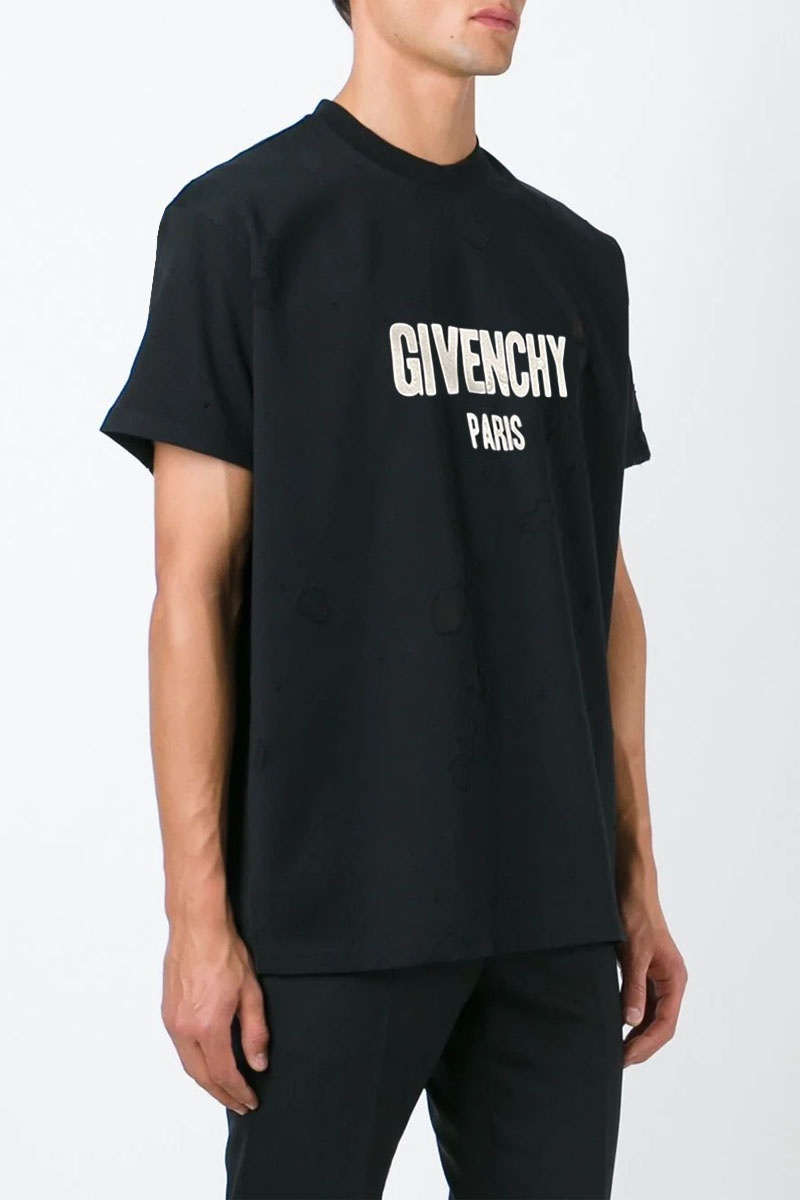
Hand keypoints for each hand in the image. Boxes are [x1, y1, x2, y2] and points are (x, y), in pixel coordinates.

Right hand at [161, 919, 269, 1114]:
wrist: (196, 926)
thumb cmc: (224, 951)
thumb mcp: (250, 992)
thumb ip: (254, 1031)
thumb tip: (258, 1063)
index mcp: (207, 1026)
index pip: (224, 1073)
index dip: (239, 1091)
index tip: (251, 1100)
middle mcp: (184, 1028)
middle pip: (202, 1076)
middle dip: (222, 1094)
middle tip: (239, 1104)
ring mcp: (172, 1021)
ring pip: (188, 1064)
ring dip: (207, 1081)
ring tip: (225, 1089)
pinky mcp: (167, 1011)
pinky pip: (181, 1048)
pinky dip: (195, 1062)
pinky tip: (208, 1062)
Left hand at [617, 898, 687, 1067]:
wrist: (631, 890)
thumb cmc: (636, 916)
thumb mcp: (634, 952)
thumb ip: (634, 987)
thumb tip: (632, 1022)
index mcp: (675, 979)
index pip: (665, 1023)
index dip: (646, 1044)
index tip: (625, 1057)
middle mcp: (670, 983)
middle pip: (660, 1025)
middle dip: (642, 1046)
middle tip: (618, 1062)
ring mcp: (658, 979)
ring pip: (651, 1018)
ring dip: (636, 1036)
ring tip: (616, 1052)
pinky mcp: (644, 973)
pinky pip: (642, 1004)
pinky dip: (631, 1020)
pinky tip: (617, 1028)